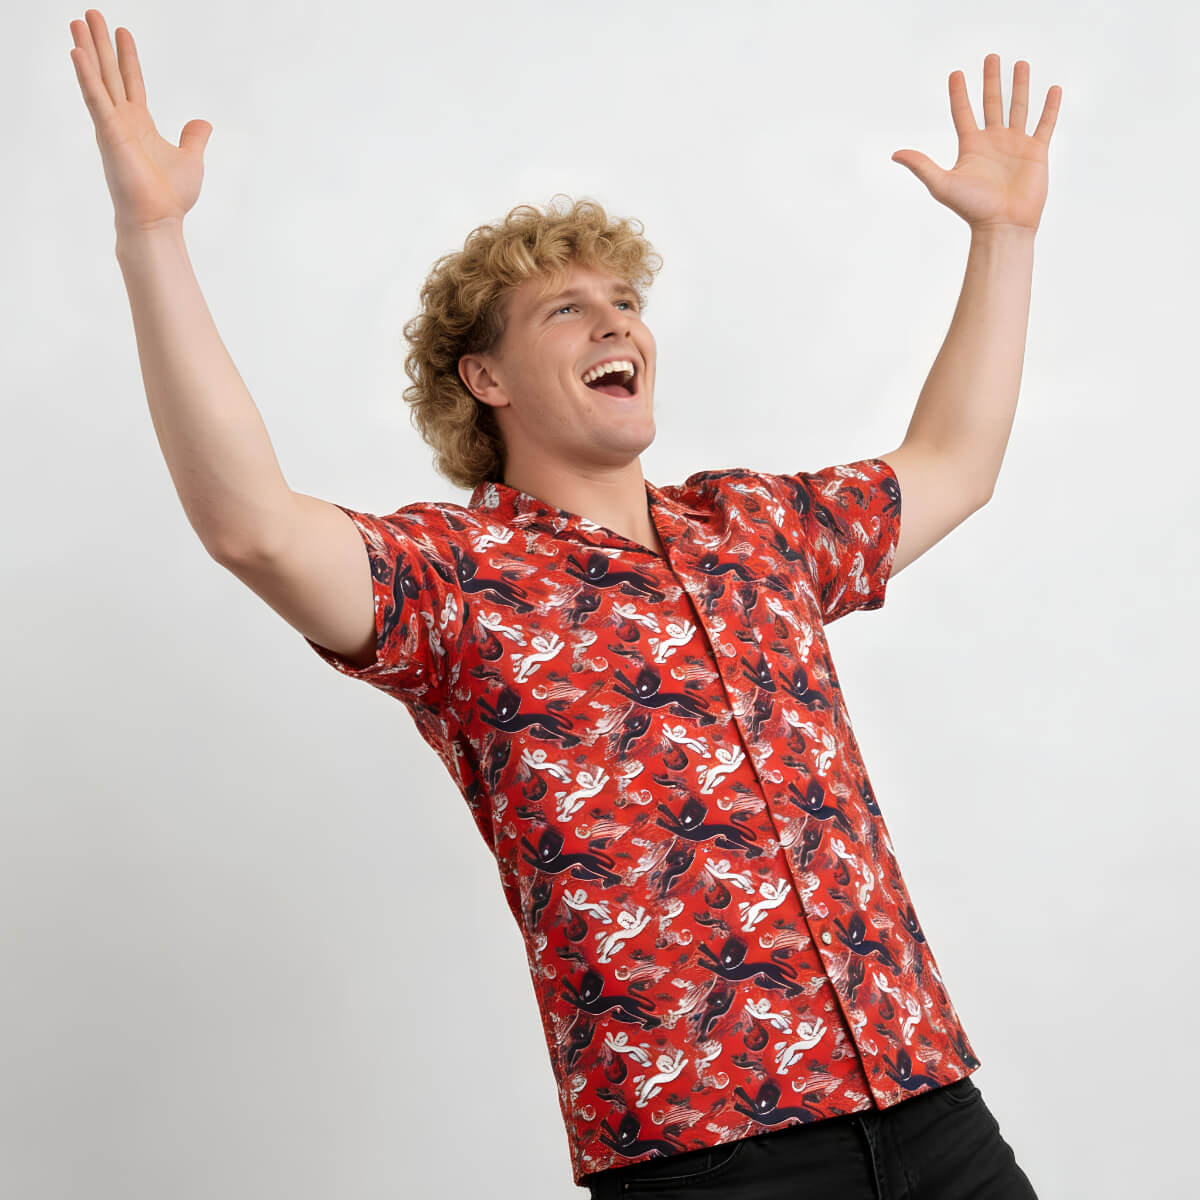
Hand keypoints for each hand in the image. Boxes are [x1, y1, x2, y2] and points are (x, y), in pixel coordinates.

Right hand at [69, 10, 212, 234]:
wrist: (159, 219)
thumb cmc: (170, 196)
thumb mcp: (190, 159)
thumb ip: (193, 138)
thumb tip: (202, 122)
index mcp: (140, 124)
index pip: (132, 82)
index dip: (127, 57)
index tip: (122, 32)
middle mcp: (122, 121)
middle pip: (109, 73)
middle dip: (100, 43)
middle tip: (89, 14)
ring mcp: (112, 126)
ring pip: (98, 79)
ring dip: (87, 50)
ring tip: (77, 21)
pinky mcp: (108, 133)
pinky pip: (95, 98)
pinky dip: (86, 75)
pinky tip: (77, 52)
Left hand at [891, 54, 1060, 233]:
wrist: (1002, 226)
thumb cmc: (972, 209)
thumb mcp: (942, 184)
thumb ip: (921, 166)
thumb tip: (895, 154)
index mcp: (971, 146)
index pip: (963, 112)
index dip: (959, 93)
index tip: (956, 73)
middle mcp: (993, 142)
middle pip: (991, 103)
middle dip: (991, 80)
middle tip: (991, 57)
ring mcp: (1015, 145)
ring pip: (1018, 107)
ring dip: (1020, 85)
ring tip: (1020, 64)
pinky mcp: (1036, 152)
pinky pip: (1045, 124)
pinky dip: (1050, 107)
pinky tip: (1053, 89)